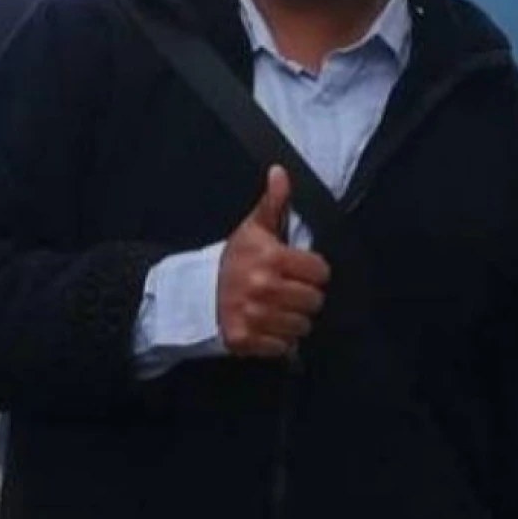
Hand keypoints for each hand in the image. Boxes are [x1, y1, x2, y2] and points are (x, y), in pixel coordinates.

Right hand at [217, 166, 330, 357]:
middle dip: (305, 297)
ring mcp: (253, 315)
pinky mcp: (245, 339)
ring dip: (293, 320)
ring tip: (277, 307)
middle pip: (314, 301)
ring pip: (302, 326)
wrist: (197, 293)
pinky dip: (278, 340)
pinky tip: (267, 325)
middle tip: (287, 290)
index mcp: (270, 257)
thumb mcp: (254, 227)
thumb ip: (274, 201)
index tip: (299, 270)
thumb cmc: (234, 260)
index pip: (320, 271)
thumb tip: (280, 171)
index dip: (313, 271)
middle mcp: (263, 287)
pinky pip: (283, 347)